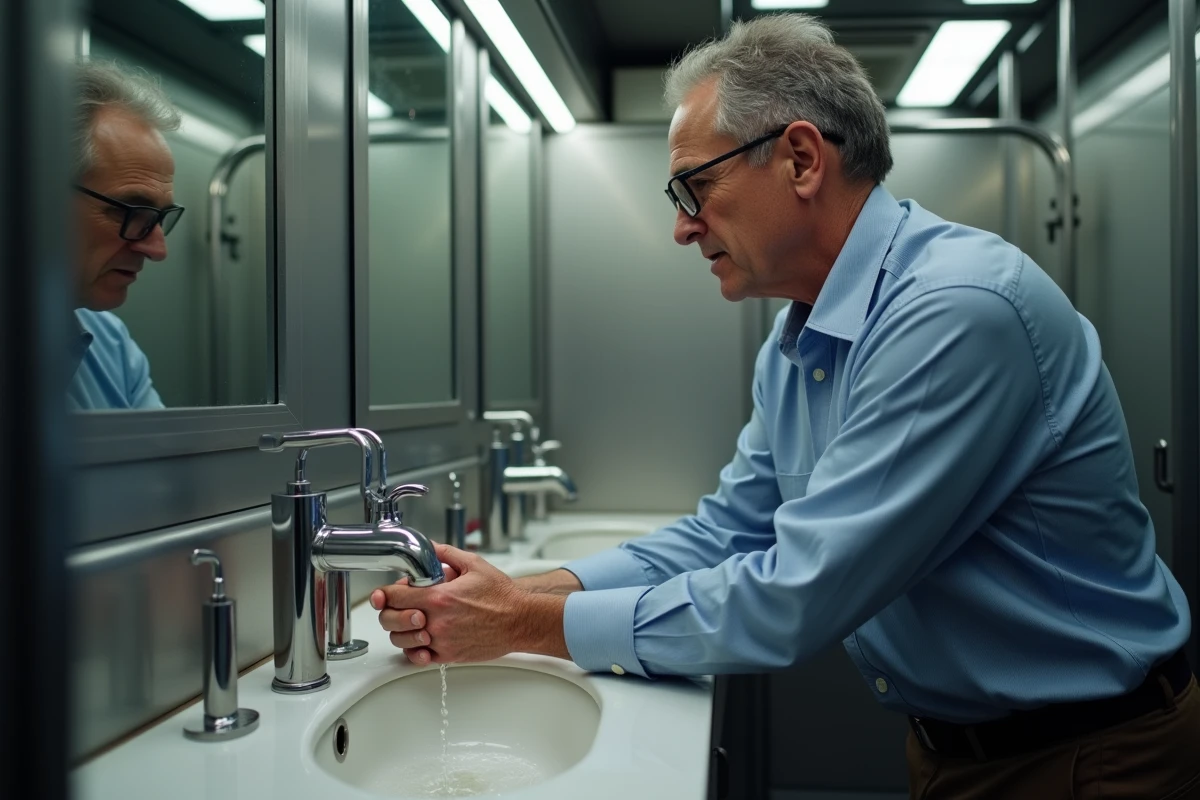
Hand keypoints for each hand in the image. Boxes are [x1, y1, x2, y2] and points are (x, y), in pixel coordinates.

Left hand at [371, 543, 535, 664]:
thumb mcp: (474, 565)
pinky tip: (422, 639)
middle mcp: (437, 622)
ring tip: (412, 622)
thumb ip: (445, 554)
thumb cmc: (501, 595)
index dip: (385, 593)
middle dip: (389, 611)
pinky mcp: (449, 655)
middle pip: (390, 621)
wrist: (520, 621)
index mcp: (439, 597)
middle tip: (397, 606)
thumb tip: (428, 547)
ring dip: (400, 631)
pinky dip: (414, 650)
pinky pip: (418, 658)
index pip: (394, 596)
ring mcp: (442, 641)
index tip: (386, 593)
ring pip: (401, 642)